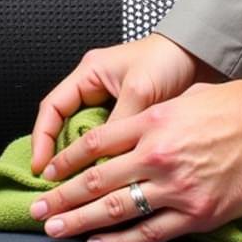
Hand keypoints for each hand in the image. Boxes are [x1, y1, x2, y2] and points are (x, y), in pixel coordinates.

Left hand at [28, 71, 241, 241]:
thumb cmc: (238, 106)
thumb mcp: (184, 99)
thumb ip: (153, 118)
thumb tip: (128, 132)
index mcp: (151, 122)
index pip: (94, 144)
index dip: (66, 160)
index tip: (49, 173)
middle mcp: (157, 154)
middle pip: (96, 180)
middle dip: (61, 197)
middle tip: (38, 208)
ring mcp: (176, 187)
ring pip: (115, 209)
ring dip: (79, 222)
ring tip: (55, 229)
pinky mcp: (198, 212)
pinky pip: (150, 232)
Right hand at [30, 33, 222, 173]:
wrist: (200, 55)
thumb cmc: (168, 60)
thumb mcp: (140, 90)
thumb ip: (119, 123)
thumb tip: (104, 161)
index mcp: (88, 74)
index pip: (52, 108)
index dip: (43, 138)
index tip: (42, 166)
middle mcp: (93, 89)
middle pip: (64, 126)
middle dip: (57, 155)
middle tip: (55, 184)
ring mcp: (109, 103)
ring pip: (84, 138)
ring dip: (80, 161)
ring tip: (75, 186)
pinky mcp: (127, 117)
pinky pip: (107, 143)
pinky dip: (104, 159)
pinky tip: (105, 177)